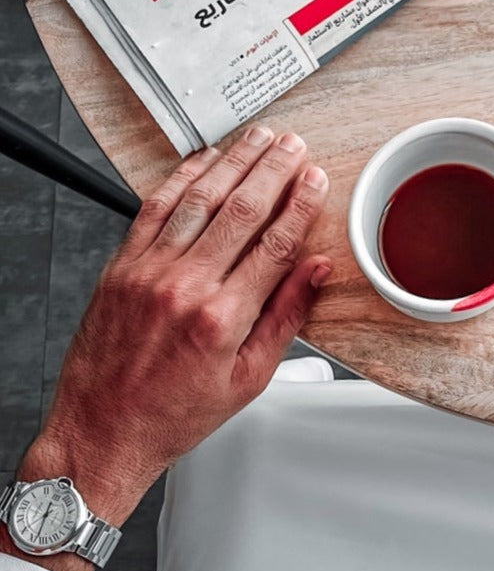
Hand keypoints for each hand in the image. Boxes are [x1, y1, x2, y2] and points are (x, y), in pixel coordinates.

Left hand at [11, 127, 330, 570]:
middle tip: (294, 145)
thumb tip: (316, 270)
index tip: (316, 180)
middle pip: (241, 210)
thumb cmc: (175, 413)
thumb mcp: (250, 379)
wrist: (100, 433)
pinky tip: (204, 160)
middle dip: (273, 169)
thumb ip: (286, 316)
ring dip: (234, 162)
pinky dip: (181, 177)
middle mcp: (184, 287)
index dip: (301, 204)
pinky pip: (154, 208)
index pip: (275, 243)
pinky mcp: (121, 267)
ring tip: (258, 138)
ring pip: (200, 199)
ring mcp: (148, 272)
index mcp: (223, 318)